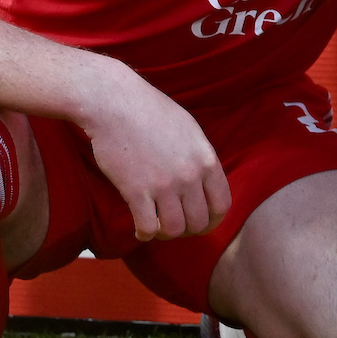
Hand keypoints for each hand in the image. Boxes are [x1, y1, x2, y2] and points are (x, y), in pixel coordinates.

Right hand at [76, 69, 232, 240]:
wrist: (114, 102)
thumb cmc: (150, 111)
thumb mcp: (190, 130)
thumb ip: (200, 157)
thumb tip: (204, 181)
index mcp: (206, 160)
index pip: (222, 204)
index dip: (212, 220)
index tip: (200, 223)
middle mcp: (190, 175)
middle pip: (199, 222)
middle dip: (188, 230)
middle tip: (174, 226)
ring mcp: (164, 185)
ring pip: (174, 229)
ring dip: (165, 234)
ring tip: (156, 228)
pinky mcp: (136, 190)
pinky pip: (146, 227)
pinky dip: (144, 234)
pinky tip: (139, 230)